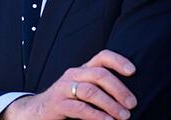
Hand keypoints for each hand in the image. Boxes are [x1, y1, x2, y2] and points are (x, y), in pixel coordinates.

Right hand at [4, 50, 136, 119]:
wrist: (37, 111)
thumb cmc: (67, 102)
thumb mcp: (83, 91)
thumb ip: (100, 88)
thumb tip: (130, 96)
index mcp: (82, 70)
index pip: (102, 57)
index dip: (118, 61)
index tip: (133, 71)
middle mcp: (73, 75)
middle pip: (99, 74)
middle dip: (119, 89)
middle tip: (132, 104)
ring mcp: (63, 88)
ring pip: (90, 91)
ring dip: (110, 104)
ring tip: (124, 116)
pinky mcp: (57, 104)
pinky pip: (80, 108)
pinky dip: (97, 115)